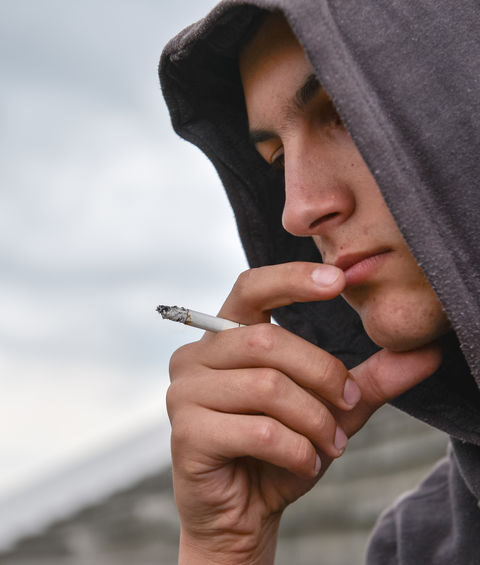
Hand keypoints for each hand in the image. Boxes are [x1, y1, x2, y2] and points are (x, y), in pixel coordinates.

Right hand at [166, 262, 441, 564]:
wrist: (242, 511)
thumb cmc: (278, 451)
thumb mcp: (329, 409)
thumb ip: (368, 381)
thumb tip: (427, 354)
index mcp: (224, 337)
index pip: (251, 287)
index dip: (291, 278)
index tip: (338, 281)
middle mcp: (196, 357)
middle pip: (269, 342)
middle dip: (323, 376)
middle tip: (348, 407)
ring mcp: (184, 393)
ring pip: (269, 387)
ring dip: (315, 421)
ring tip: (329, 445)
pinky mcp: (186, 433)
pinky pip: (261, 431)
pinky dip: (298, 451)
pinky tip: (305, 464)